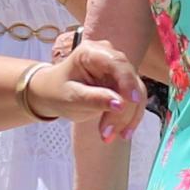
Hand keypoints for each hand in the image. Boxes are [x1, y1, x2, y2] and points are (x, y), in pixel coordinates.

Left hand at [28, 37, 146, 137]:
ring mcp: (118, 70)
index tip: (131, 101)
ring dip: (127, 117)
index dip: (128, 82)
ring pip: (136, 93)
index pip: (117, 64)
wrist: (52, 94)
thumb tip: (120, 104)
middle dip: (124, 109)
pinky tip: (119, 132)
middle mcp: (109, 56)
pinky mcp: (123, 84)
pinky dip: (128, 118)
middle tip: (107, 133)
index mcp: (92, 52)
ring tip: (109, 136)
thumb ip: (95, 99)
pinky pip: (134, 101)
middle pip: (130, 81)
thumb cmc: (57, 91)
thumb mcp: (71, 97)